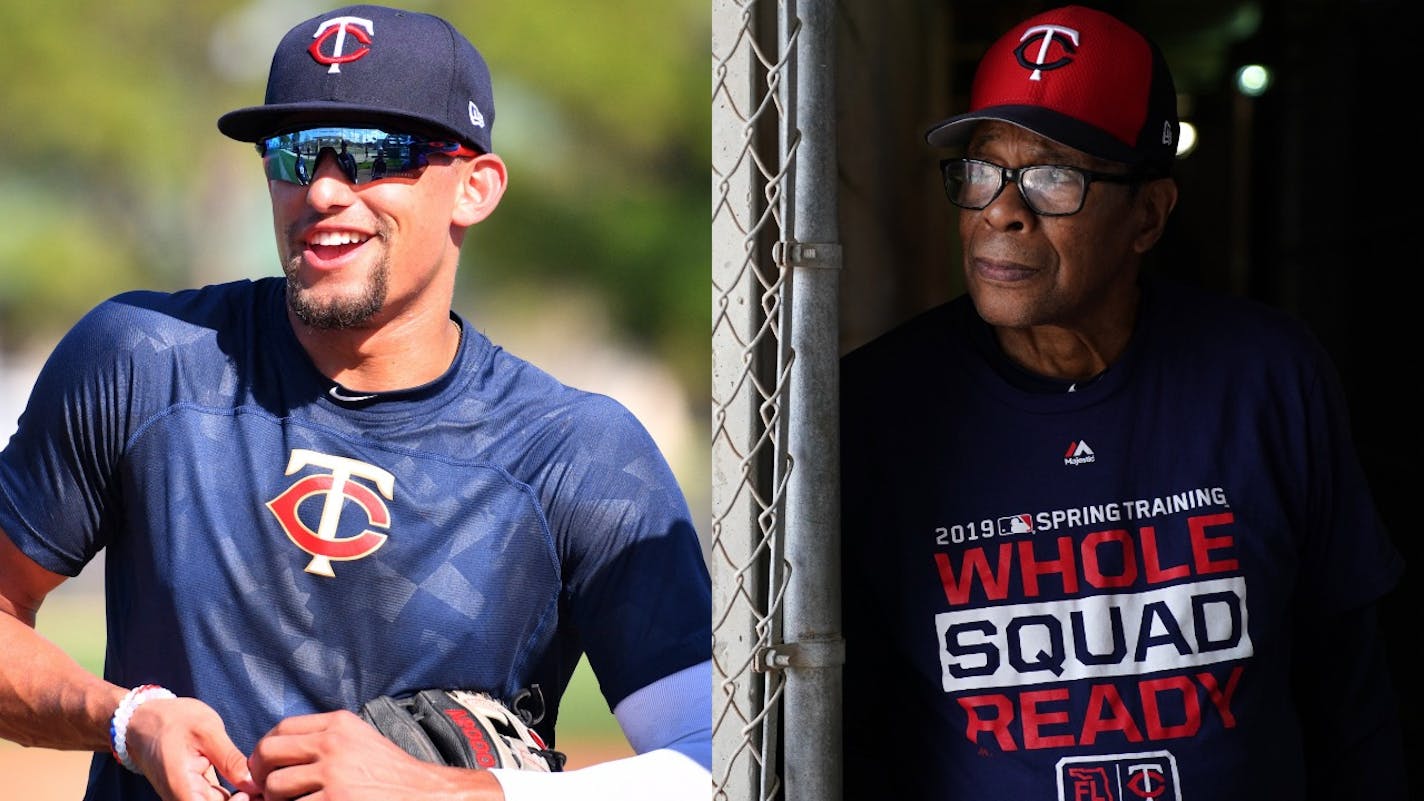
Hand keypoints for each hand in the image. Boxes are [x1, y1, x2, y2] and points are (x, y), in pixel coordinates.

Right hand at [123, 696, 256, 800]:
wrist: (142, 720)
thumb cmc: (172, 721)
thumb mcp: (207, 731)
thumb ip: (230, 759)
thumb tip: (255, 784)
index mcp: (183, 790)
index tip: (252, 791)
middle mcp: (183, 800)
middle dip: (244, 800)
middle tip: (263, 785)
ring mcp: (188, 797)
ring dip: (240, 797)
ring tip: (259, 782)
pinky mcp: (194, 791)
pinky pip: (216, 799)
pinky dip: (234, 794)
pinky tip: (249, 781)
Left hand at [246, 710, 506, 799]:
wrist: (423, 794)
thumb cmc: (392, 774)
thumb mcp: (361, 741)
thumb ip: (326, 738)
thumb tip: (279, 753)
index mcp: (339, 724)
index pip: (281, 727)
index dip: (265, 748)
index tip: (265, 765)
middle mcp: (333, 744)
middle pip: (269, 752)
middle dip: (260, 774)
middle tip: (266, 789)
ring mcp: (333, 774)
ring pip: (274, 786)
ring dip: (277, 799)